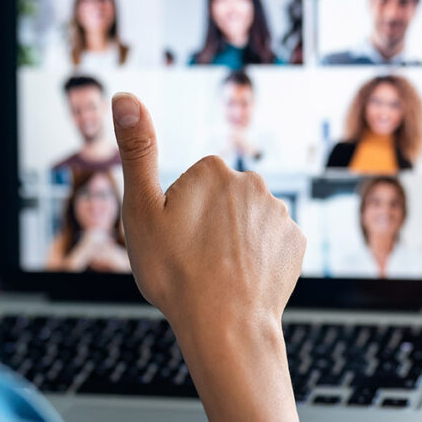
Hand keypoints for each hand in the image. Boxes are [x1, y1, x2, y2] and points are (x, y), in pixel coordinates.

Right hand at [111, 93, 330, 421]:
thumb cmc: (176, 271)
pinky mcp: (296, 244)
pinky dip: (257, 260)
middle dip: (206, 225)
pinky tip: (243, 282)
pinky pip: (270, 246)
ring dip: (233, 243)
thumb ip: (135, 151)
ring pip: (245, 225)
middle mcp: (253, 183)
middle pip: (219, 202)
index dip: (175, 215)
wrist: (226, 326)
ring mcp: (279, 214)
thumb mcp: (141, 211)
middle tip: (192, 261)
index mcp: (213, 170)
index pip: (189, 185)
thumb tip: (124, 95)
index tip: (173, 242)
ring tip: (217, 276)